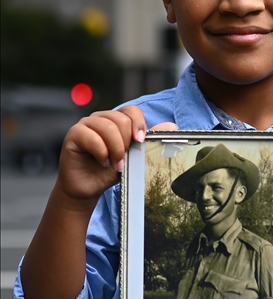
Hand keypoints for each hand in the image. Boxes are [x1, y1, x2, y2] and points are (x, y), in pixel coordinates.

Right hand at [56, 106, 172, 202]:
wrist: (89, 188)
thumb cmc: (110, 171)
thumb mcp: (134, 157)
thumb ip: (150, 141)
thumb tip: (172, 126)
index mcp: (116, 120)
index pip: (131, 111)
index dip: (138, 124)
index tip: (140, 141)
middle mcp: (101, 118)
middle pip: (121, 119)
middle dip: (126, 143)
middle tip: (123, 160)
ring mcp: (86, 124)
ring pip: (107, 127)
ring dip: (115, 150)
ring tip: (114, 164)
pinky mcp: (74, 134)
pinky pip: (91, 137)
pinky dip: (101, 153)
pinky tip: (102, 163)